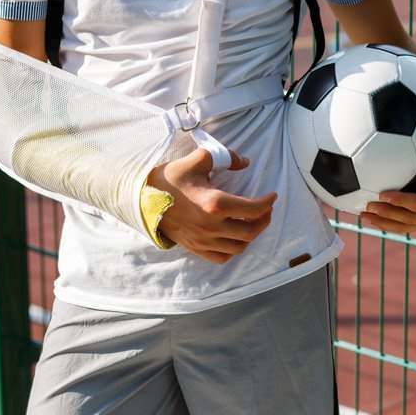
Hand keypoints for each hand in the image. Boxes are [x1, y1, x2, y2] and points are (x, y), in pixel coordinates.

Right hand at [148, 147, 276, 263]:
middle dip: (264, 220)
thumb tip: (244, 162)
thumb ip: (224, 157)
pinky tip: (235, 238)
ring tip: (253, 222)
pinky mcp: (195, 248)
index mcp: (214, 204)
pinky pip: (222, 257)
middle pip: (250, 231)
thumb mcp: (197, 160)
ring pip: (239, 247)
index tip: (273, 196)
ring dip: (251, 235)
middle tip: (266, 210)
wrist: (143, 198)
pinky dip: (234, 249)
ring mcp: (203, 240)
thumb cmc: (170, 179)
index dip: (268, 203)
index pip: (253, 209)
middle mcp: (211, 226)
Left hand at [361, 133, 415, 233]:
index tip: (383, 194)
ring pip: (405, 226)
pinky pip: (406, 225)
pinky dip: (388, 222)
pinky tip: (372, 217)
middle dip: (387, 214)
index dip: (402, 202)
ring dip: (383, 222)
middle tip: (367, 207)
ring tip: (363, 215)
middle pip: (409, 219)